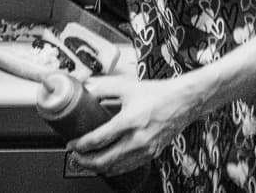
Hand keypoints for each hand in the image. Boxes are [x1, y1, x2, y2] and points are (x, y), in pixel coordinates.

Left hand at [68, 75, 199, 175]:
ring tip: (86, 162)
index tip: (71, 144)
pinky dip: (113, 169)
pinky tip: (106, 165)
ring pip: (115, 168)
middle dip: (84, 161)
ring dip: (97, 168)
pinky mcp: (151, 154)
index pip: (98, 139)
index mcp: (129, 120)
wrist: (183, 102)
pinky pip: (127, 167)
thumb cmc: (158, 93)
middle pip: (103, 160)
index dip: (80, 145)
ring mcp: (145, 149)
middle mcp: (137, 139)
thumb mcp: (128, 86)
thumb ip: (104, 88)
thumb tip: (86, 88)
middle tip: (75, 156)